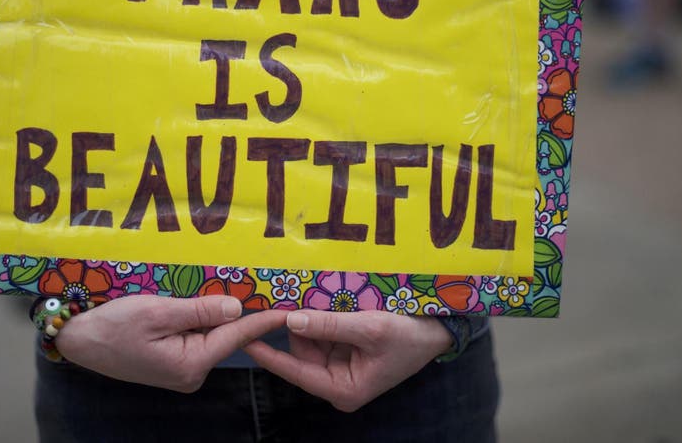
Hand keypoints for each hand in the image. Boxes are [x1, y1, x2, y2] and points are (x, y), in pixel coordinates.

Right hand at [54, 295, 288, 391]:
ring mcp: (181, 369)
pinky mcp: (172, 360)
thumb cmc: (112, 325)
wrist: (78, 340)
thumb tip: (237, 308)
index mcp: (190, 364)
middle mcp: (190, 372)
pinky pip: (195, 335)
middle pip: (225, 335)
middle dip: (242, 311)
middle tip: (266, 285)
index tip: (288, 308)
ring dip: (219, 313)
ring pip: (210, 334)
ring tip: (240, 286)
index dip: (263, 319)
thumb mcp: (157, 311)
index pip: (236, 336)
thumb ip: (199, 310)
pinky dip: (202, 318)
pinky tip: (206, 300)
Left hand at [244, 310, 452, 411]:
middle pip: (300, 351)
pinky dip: (320, 315)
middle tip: (283, 295)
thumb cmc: (409, 334)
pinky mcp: (344, 349)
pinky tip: (322, 297)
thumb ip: (329, 325)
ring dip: (309, 316)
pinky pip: (321, 330)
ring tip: (313, 293)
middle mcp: (338, 382)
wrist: (438, 330)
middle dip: (295, 325)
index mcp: (343, 389)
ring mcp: (340, 365)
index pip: (295, 370)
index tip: (244, 336)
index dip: (267, 352)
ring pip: (308, 338)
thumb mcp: (369, 328)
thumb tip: (291, 319)